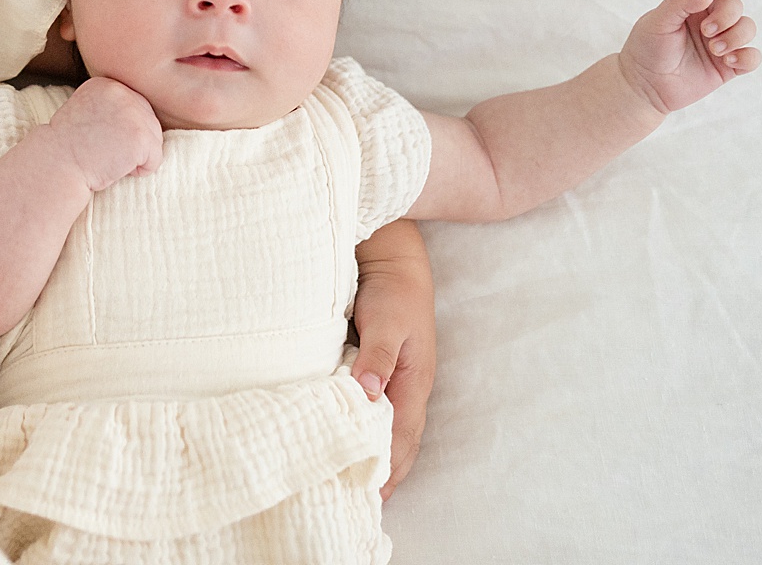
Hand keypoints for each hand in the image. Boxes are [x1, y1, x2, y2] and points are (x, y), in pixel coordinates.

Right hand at [36, 76, 163, 192]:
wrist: (55, 166)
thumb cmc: (68, 147)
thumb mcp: (85, 111)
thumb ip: (111, 106)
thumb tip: (141, 115)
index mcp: (106, 84)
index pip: (135, 107)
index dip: (120, 130)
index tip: (97, 138)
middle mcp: (121, 92)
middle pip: (148, 121)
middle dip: (131, 142)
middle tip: (103, 151)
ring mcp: (133, 113)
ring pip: (154, 140)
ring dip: (136, 157)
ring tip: (108, 157)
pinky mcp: (141, 137)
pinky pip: (155, 159)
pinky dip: (140, 170)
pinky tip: (116, 167)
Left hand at [349, 224, 436, 501]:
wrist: (393, 260)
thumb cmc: (392, 290)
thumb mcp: (387, 321)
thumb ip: (377, 357)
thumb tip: (368, 395)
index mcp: (414, 382)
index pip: (403, 436)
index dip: (390, 467)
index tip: (373, 496)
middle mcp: (407, 387)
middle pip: (400, 440)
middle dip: (387, 472)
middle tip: (362, 502)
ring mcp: (395, 379)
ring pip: (388, 427)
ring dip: (376, 454)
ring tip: (353, 482)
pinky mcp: (379, 369)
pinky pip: (375, 409)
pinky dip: (365, 430)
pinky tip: (347, 439)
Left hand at [618, 0, 759, 114]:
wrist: (644, 86)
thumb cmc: (646, 49)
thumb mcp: (657, 22)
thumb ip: (680, 3)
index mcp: (689, 5)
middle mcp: (708, 20)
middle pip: (734, 5)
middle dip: (726, 16)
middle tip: (707, 32)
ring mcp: (720, 42)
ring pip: (748, 28)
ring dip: (736, 36)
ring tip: (715, 50)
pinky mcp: (728, 66)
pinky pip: (753, 56)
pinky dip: (747, 56)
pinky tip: (729, 61)